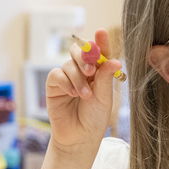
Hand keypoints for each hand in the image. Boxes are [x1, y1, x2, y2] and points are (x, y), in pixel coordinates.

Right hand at [46, 28, 121, 153]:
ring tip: (85, 95)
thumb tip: (114, 60)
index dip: (101, 41)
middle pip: (80, 51)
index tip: (102, 32)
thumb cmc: (95, 117)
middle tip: (91, 70)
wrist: (80, 136)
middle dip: (85, 57)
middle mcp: (83, 71)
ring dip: (78, 78)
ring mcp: (67, 76)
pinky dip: (65, 82)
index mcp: (99, 71)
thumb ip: (105, 77)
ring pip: (69, 63)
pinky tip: (72, 94)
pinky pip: (56, 74)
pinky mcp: (54, 85)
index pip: (100, 52)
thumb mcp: (105, 97)